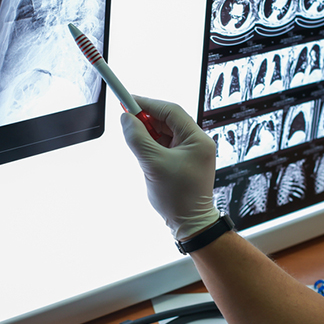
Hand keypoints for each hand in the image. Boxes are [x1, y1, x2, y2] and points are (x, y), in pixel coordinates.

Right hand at [120, 95, 220, 239]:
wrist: (190, 223)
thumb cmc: (177, 198)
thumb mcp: (152, 164)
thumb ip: (138, 138)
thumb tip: (126, 119)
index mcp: (198, 139)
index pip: (171, 111)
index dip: (147, 104)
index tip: (127, 100)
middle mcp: (198, 142)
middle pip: (168, 120)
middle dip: (146, 120)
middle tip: (126, 120)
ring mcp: (192, 152)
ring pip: (165, 133)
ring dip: (148, 135)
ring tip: (137, 147)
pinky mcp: (184, 161)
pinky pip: (166, 145)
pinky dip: (152, 146)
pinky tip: (144, 155)